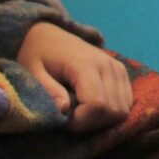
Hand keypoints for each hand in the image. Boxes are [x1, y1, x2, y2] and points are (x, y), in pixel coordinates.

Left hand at [15, 20, 134, 133]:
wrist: (48, 35)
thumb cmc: (37, 55)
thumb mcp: (32, 72)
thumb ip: (48, 90)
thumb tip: (65, 110)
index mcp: (85, 64)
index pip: (97, 104)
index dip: (82, 122)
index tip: (64, 122)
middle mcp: (107, 65)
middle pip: (113, 110)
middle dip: (92, 124)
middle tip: (71, 121)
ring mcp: (117, 67)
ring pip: (123, 108)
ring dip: (102, 120)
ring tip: (81, 115)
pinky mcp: (121, 71)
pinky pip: (126, 102)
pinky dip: (111, 112)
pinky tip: (92, 109)